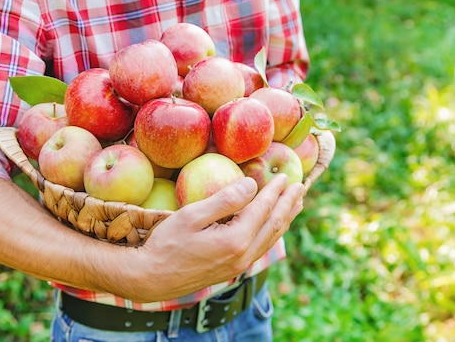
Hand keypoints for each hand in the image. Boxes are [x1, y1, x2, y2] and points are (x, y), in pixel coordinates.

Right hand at [127, 174, 304, 301]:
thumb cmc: (166, 243)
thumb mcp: (192, 215)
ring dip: (285, 218)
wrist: (152, 279)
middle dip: (289, 204)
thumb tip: (252, 184)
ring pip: (271, 238)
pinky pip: (262, 247)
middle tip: (302, 186)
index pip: (262, 209)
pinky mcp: (233, 269)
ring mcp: (240, 265)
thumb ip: (225, 200)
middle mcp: (244, 255)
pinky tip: (273, 225)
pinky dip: (273, 231)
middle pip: (274, 224)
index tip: (285, 176)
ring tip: (296, 204)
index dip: (275, 191)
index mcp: (236, 240)